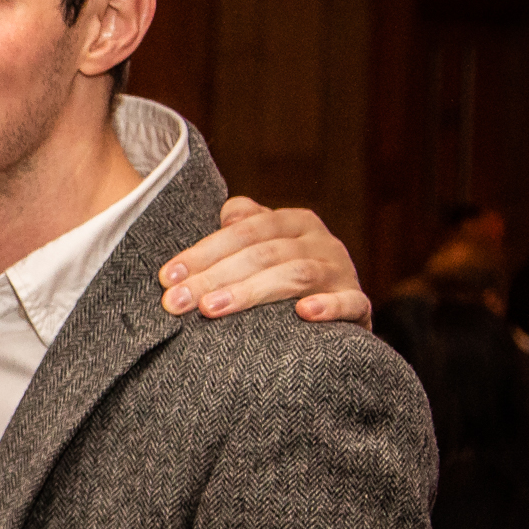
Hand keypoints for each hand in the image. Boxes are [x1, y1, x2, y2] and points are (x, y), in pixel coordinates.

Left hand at [160, 197, 371, 326]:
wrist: (338, 311)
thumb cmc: (282, 278)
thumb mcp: (261, 247)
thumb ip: (241, 227)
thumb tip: (226, 214)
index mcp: (294, 222)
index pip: (244, 230)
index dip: (204, 251)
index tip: (167, 276)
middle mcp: (321, 242)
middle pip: (263, 254)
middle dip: (214, 277)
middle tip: (176, 302)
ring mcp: (342, 272)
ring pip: (296, 275)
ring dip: (251, 292)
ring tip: (212, 309)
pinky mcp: (360, 306)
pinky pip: (350, 303)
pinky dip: (329, 306)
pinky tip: (303, 313)